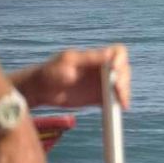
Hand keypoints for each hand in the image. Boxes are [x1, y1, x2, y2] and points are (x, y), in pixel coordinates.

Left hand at [13, 45, 130, 110]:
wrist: (39, 91)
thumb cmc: (49, 71)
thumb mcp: (67, 61)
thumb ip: (87, 58)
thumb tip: (109, 55)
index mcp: (96, 57)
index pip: (118, 53)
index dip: (121, 60)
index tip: (115, 70)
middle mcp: (103, 69)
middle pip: (124, 70)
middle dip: (123, 80)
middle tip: (117, 90)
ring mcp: (102, 83)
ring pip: (122, 85)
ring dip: (124, 93)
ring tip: (120, 103)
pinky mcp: (99, 98)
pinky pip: (114, 100)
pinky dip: (118, 104)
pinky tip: (119, 109)